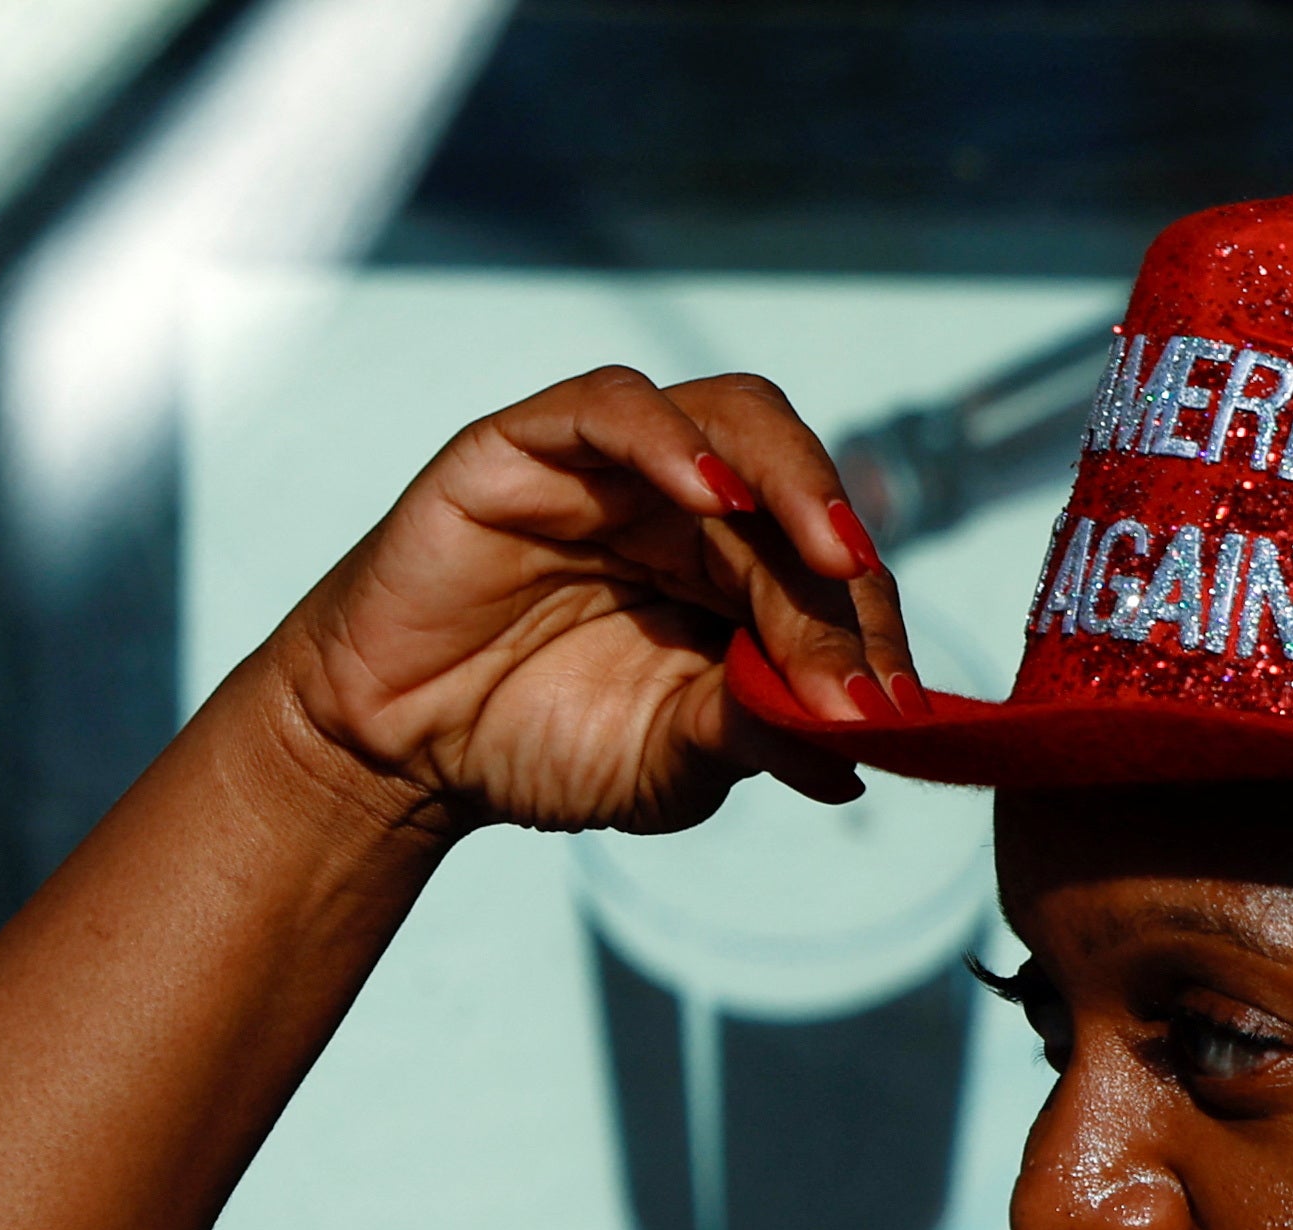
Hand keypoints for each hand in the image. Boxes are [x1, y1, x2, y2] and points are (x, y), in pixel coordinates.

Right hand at [254, 364, 912, 836]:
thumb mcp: (671, 759)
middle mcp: (688, 505)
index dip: (872, 629)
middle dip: (840, 582)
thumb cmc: (542, 744)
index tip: (892, 712)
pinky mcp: (526, 445)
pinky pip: (613, 406)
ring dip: (795, 483)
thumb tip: (860, 754)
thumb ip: (758, 735)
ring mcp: (612, 467)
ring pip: (733, 419)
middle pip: (802, 494)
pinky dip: (671, 438)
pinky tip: (713, 493)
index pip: (835, 568)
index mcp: (739, 572)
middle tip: (859, 668)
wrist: (400, 751)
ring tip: (831, 556)